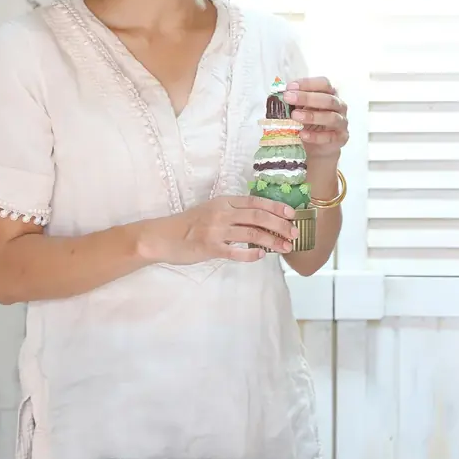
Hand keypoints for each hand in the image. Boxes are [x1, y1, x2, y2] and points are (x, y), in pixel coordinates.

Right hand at [138, 196, 299, 264]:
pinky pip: (236, 252)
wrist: (164, 236)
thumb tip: (261, 218)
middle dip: (280, 225)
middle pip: (258, 217)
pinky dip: (251, 254)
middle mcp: (222, 213)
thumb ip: (233, 212)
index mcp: (224, 201)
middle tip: (294, 232)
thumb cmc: (190, 224)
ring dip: (272, 241)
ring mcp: (216, 231)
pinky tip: (261, 256)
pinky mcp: (210, 248)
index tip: (292, 213)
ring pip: (251, 234)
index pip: (255, 202)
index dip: (275, 207)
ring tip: (285, 247)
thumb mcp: (212, 209)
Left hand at [283, 77, 348, 160]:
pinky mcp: (341, 138)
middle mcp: (339, 106)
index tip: (290, 87)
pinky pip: (330, 136)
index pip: (323, 83)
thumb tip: (278, 96)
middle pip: (328, 99)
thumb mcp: (299, 109)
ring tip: (295, 116)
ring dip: (312, 116)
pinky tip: (302, 134)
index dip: (308, 83)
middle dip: (307, 98)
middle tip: (288, 98)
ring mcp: (342, 122)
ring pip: (331, 117)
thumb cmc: (308, 123)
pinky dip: (315, 136)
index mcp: (330, 93)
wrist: (317, 147)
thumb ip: (293, 102)